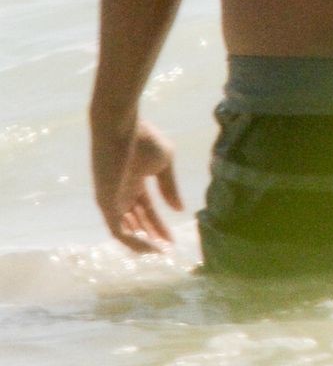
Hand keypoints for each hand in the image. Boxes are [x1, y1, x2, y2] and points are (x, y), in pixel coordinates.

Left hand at [91, 117, 181, 253]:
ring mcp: (112, 199)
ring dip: (141, 242)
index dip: (160, 224)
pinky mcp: (106, 203)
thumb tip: (179, 210)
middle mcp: (121, 193)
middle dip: (151, 236)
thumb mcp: (164, 164)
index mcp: (135, 181)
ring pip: (125, 229)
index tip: (173, 239)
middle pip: (136, 221)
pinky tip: (149, 247)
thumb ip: (170, 188)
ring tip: (159, 252)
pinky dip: (132, 241)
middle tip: (167, 250)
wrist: (120, 128)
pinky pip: (117, 230)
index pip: (147, 210)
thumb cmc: (144, 140)